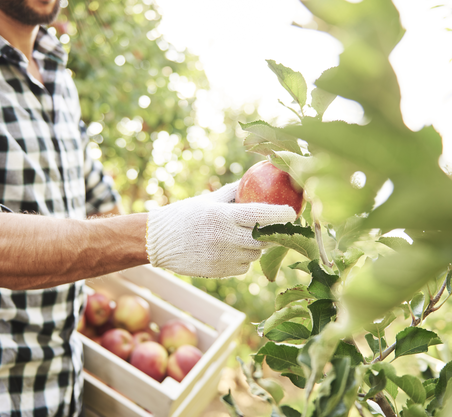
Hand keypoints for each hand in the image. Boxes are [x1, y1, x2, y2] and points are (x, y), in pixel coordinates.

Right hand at [146, 182, 297, 277]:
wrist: (157, 241)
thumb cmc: (184, 216)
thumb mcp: (208, 201)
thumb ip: (233, 192)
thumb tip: (254, 180)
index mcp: (223, 216)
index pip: (262, 215)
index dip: (282, 215)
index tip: (293, 212)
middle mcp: (226, 238)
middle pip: (264, 238)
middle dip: (273, 233)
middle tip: (276, 226)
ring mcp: (223, 257)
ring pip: (255, 254)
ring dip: (255, 246)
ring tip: (243, 237)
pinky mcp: (219, 272)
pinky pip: (243, 267)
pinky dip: (242, 259)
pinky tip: (230, 250)